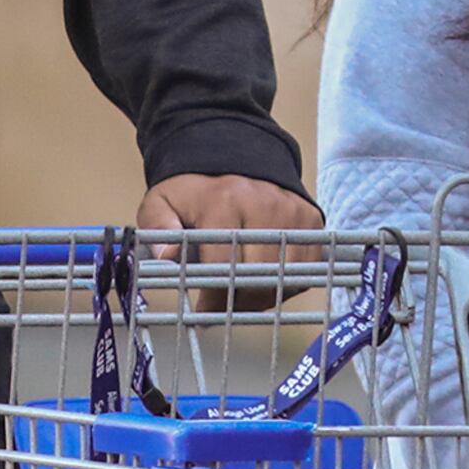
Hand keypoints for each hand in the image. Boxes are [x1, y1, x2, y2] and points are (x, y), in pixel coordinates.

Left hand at [135, 173, 322, 311]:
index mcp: (224, 201)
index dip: (213, 296)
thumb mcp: (162, 202)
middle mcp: (264, 204)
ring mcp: (291, 211)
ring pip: (285, 275)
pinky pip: (305, 267)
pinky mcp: (310, 218)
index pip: (224, 264)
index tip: (203, 312)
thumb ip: (158, 228)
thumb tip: (166, 258)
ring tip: (242, 294)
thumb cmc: (195, 191)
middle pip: (259, 275)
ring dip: (264, 295)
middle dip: (239, 301)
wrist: (232, 156)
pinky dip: (286, 281)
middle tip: (224, 307)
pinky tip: (264, 278)